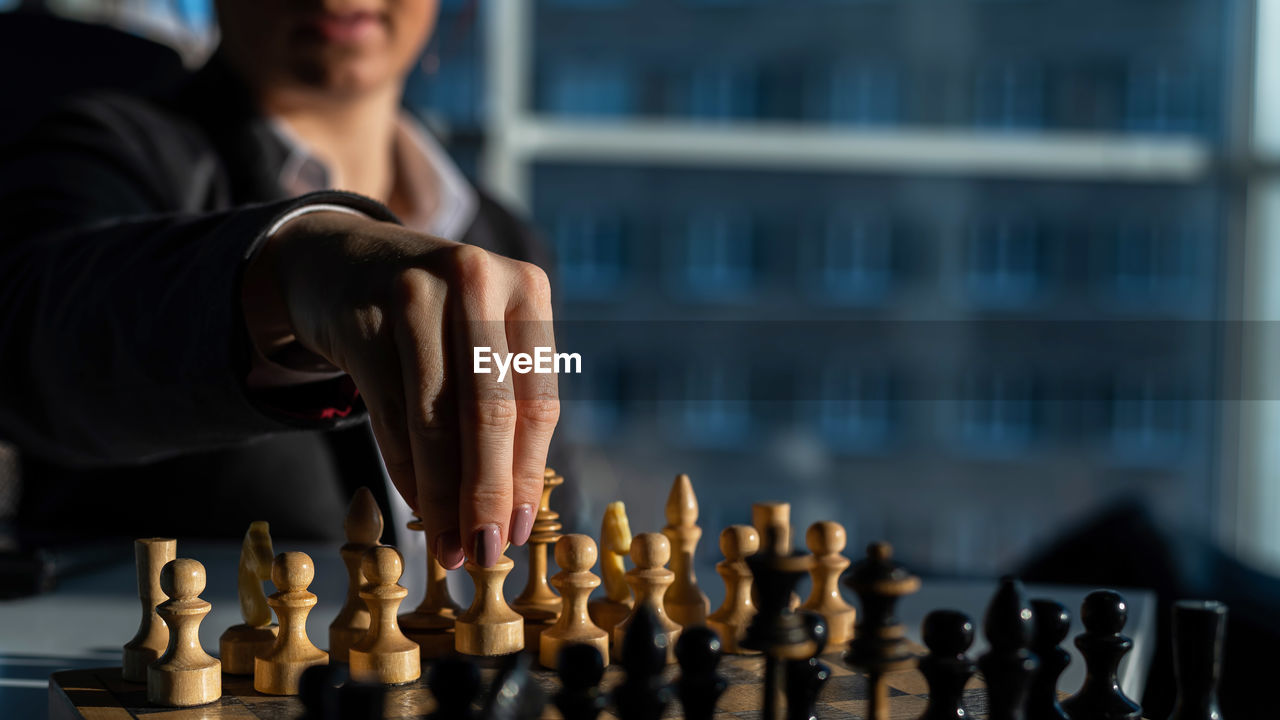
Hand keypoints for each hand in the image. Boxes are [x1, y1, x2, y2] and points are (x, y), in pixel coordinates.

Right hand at [243, 210, 558, 568]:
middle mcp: (476, 282)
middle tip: (484, 554)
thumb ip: (508, 406)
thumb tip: (513, 513)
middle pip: (488, 414)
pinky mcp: (366, 319)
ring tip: (449, 547)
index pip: (536, 403)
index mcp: (528, 289)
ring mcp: (417, 295)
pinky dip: (408, 471)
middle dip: (486, 495)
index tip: (517, 531)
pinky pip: (391, 416)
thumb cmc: (440, 316)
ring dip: (441, 497)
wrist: (346, 262)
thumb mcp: (487, 339)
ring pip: (434, 421)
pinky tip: (418, 507)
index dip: (527, 476)